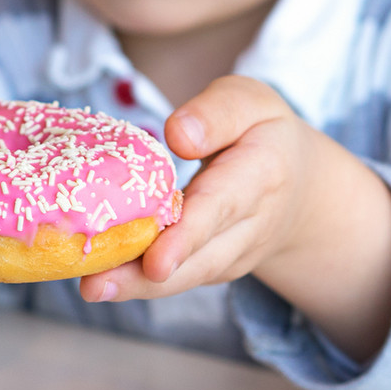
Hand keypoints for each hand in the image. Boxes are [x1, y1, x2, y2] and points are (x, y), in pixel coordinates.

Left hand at [80, 74, 390, 360]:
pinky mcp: (213, 268)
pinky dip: (138, 284)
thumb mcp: (249, 101)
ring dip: (135, 287)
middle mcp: (252, 224)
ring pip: (185, 276)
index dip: (187, 234)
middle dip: (148, 276)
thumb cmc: (261, 133)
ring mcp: (234, 253)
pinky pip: (177, 278)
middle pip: (199, 255)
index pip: (221, 206)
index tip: (155, 259)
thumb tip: (178, 135)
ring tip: (90, 288)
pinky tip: (99, 281)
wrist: (300, 188)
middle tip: (96, 285)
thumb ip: (217, 112)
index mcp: (262, 172)